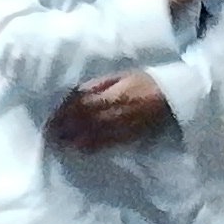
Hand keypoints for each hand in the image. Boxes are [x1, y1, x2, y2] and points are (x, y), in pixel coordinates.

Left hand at [49, 68, 173, 148]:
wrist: (173, 95)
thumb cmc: (145, 81)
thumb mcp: (122, 75)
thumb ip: (100, 83)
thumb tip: (77, 91)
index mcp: (114, 92)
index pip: (83, 103)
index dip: (65, 112)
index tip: (51, 118)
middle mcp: (117, 110)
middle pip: (86, 120)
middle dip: (66, 128)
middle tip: (49, 134)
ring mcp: (124, 125)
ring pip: (95, 134)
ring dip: (75, 139)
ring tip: (59, 143)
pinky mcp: (130, 135)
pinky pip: (109, 143)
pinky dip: (92, 146)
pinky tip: (80, 149)